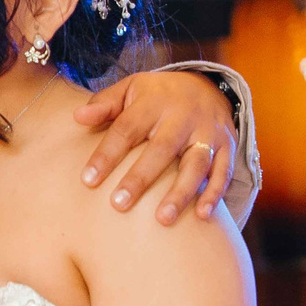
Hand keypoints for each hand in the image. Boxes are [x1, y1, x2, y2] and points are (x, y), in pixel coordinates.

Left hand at [73, 72, 236, 223]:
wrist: (206, 85)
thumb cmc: (156, 96)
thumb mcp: (129, 89)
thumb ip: (104, 104)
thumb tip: (77, 117)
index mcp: (154, 102)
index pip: (126, 129)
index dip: (107, 154)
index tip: (88, 181)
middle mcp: (183, 116)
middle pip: (161, 148)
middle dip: (141, 178)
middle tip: (119, 205)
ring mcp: (208, 131)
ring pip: (196, 164)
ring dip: (181, 193)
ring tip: (162, 220)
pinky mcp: (228, 145)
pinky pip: (224, 171)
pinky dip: (215, 193)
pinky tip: (201, 216)